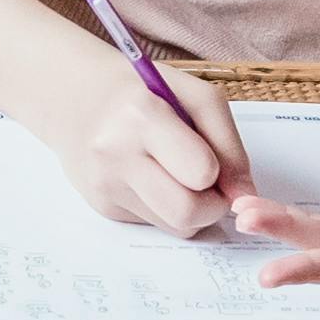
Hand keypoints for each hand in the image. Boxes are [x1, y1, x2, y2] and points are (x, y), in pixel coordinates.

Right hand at [59, 53, 259, 237]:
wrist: (75, 96)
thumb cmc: (142, 91)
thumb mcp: (193, 96)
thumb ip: (228, 144)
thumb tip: (245, 196)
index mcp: (141, 116)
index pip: (202, 173)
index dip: (217, 170)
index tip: (210, 157)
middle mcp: (116, 154)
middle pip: (188, 213)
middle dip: (211, 205)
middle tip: (208, 183)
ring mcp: (105, 185)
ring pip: (176, 227)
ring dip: (191, 209)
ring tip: (177, 175)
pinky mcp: (102, 207)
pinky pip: (156, 224)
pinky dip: (165, 207)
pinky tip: (151, 177)